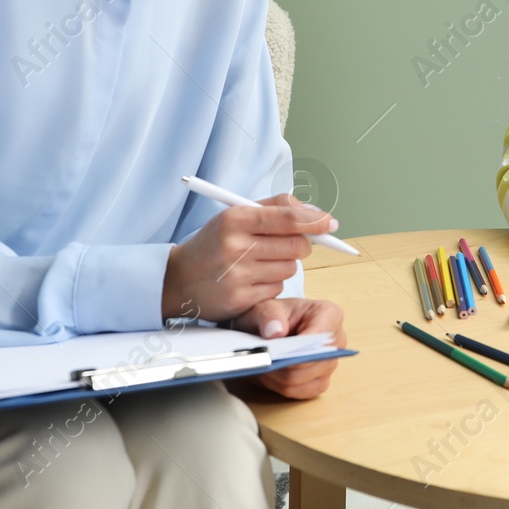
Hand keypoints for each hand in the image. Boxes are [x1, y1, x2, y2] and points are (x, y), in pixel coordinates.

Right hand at [161, 193, 334, 321]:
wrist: (178, 280)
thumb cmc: (214, 243)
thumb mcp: (235, 216)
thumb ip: (275, 208)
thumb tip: (315, 214)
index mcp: (234, 219)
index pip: (287, 217)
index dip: (315, 220)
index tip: (331, 223)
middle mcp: (235, 246)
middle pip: (296, 245)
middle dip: (301, 244)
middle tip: (288, 244)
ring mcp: (237, 275)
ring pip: (290, 268)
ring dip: (284, 265)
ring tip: (260, 262)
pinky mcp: (240, 300)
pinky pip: (278, 289)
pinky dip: (272, 284)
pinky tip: (252, 279)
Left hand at [225, 297, 344, 399]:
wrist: (272, 327)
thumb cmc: (274, 316)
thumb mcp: (266, 307)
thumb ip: (269, 315)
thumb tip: (275, 332)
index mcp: (329, 315)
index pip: (318, 339)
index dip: (295, 349)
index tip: (272, 352)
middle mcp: (336, 341)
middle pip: (310, 364)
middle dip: (281, 365)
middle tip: (260, 360)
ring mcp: (330, 363)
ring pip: (302, 381)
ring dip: (278, 378)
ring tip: (261, 366)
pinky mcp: (321, 380)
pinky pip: (301, 392)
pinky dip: (281, 387)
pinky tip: (268, 376)